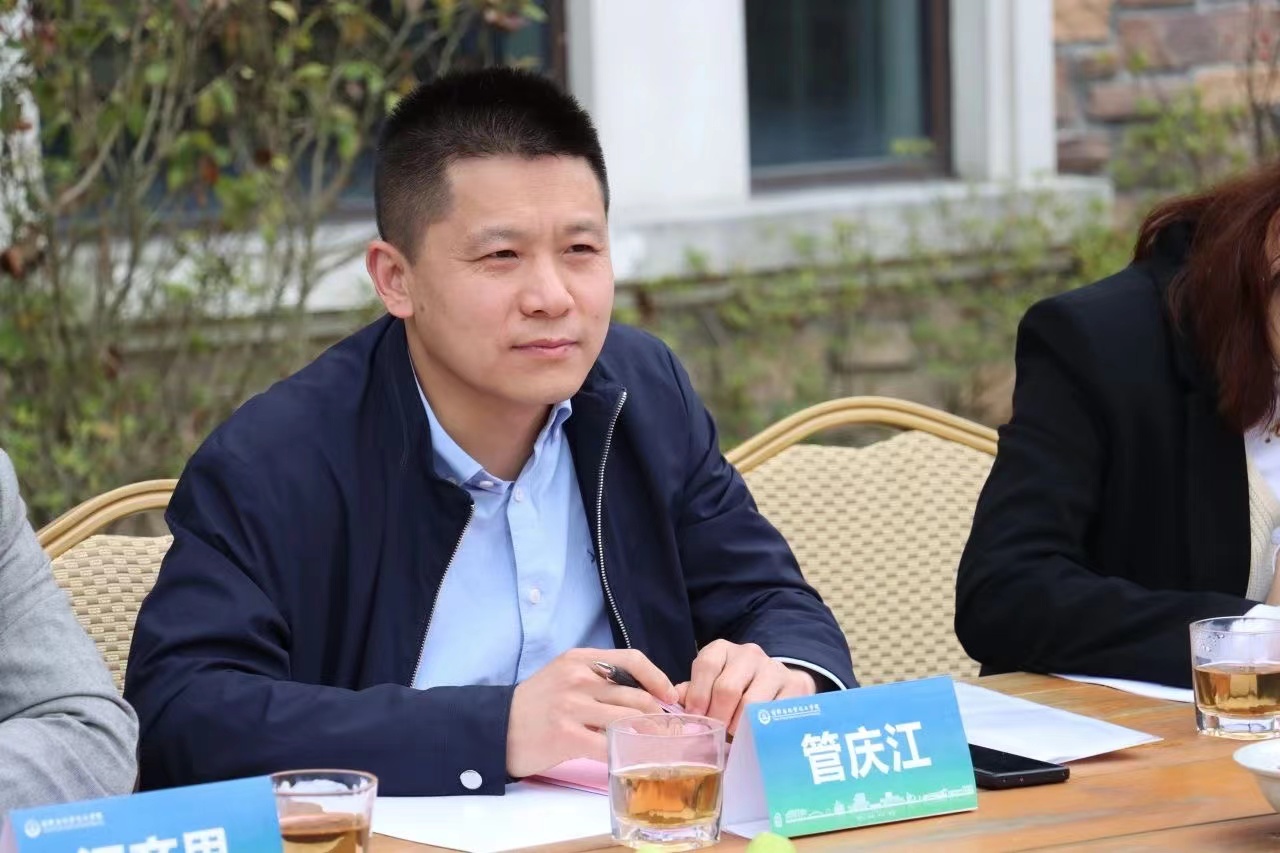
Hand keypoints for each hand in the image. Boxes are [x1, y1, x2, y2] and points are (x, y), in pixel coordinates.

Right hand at [506, 648, 677, 778]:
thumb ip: (597, 677)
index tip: (670, 695)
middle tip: (667, 730)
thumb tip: (643, 690)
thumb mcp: (564, 675)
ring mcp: (571, 707)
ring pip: (626, 721)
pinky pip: (608, 746)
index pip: (631, 659)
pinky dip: (623, 754)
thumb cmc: (536, 704)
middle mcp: (576, 678)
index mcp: (579, 659)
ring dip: (646, 736)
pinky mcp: (566, 736)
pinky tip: (629, 758)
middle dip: (658, 716)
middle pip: (635, 696)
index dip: (658, 677)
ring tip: (654, 745)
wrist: (498, 729)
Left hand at [676, 640, 817, 733]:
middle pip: (728, 688)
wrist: (776, 683)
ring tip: (734, 736)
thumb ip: (692, 694)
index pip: (706, 665)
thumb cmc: (735, 689)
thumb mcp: (710, 685)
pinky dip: (762, 728)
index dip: (697, 696)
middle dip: (718, 717)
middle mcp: (749, 654)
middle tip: (716, 734)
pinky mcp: (796, 685)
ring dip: (739, 726)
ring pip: (752, 703)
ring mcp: (774, 668)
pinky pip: (775, 713)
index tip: (695, 720)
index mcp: (722, 650)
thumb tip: (674, 707)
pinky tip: (756, 735)